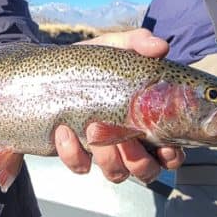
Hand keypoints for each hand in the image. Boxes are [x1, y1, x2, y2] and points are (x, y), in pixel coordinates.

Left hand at [54, 28, 185, 182]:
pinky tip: (64, 131)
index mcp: (145, 120)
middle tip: (124, 140)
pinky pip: (80, 166)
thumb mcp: (113, 47)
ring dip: (108, 159)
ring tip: (93, 129)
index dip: (172, 155)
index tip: (166, 146)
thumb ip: (137, 43)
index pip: (171, 150)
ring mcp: (101, 151)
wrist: (44, 70)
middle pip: (147, 170)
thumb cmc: (90, 62)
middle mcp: (128, 141)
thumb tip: (160, 47)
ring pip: (116, 173)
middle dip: (138, 161)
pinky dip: (73, 153)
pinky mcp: (75, 154)